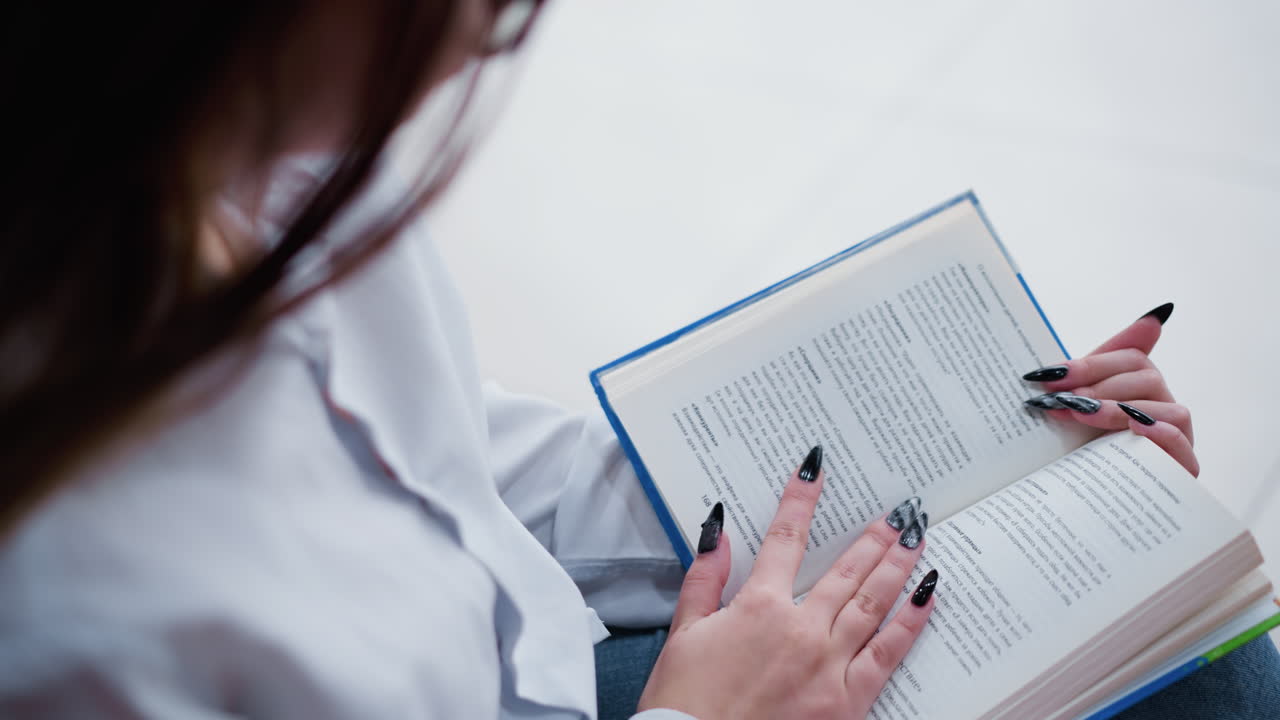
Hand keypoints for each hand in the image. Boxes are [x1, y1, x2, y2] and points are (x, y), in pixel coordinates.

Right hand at [637, 448, 935, 719]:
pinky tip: (925, 596)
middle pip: (846, 570)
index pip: (784, 540)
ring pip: (873, 602)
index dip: (800, 499)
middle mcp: (800, 629)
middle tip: (898, 512)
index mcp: (757, 607)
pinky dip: (910, 621)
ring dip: (897, 565)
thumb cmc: (686, 703)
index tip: (815, 468)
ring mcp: (829, 664)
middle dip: (873, 536)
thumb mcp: (683, 635)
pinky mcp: (847, 701)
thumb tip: (717, 534)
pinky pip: (887, 653)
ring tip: (916, 538)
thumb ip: (703, 581)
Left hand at [1023, 303, 1197, 475]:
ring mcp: (1176, 439)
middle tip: (1063, 399)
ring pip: (1170, 409)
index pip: (1131, 357)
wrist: (1075, 504)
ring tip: (1082, 415)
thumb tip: (1150, 317)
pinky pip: (1183, 446)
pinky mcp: (1180, 471)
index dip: (1091, 364)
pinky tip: (1133, 430)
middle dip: (1100, 386)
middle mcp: (1162, 408)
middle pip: (1149, 378)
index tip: (1051, 375)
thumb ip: (1091, 367)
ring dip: (1121, 409)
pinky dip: (1161, 434)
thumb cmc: (1075, 450)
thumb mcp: (1073, 406)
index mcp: (1138, 388)